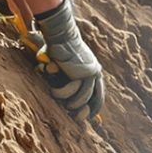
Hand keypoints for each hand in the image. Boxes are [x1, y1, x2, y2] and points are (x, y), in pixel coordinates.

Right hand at [31, 0, 104, 119]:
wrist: (61, 35)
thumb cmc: (60, 49)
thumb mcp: (64, 66)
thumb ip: (64, 78)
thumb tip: (58, 88)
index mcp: (94, 72)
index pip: (98, 94)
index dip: (93, 107)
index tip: (85, 117)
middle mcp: (96, 74)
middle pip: (96, 99)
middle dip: (85, 112)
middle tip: (74, 117)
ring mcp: (91, 74)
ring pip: (82, 98)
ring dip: (70, 102)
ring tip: (58, 99)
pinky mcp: (83, 73)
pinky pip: (73, 90)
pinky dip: (62, 92)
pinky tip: (53, 90)